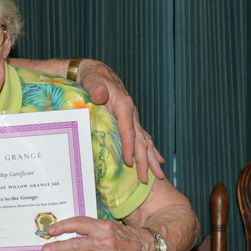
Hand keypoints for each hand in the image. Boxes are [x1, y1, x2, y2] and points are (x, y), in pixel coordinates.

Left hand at [41, 216, 156, 250]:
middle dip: (57, 248)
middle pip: (75, 245)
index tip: (50, 230)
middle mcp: (104, 242)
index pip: (79, 223)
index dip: (63, 226)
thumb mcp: (109, 226)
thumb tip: (67, 232)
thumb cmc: (124, 236)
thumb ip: (91, 229)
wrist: (148, 248)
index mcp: (103, 227)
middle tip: (44, 250)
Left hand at [75, 59, 164, 182]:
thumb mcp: (91, 81)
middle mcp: (131, 112)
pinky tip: (157, 160)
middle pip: (140, 139)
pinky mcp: (130, 120)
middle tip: (145, 178)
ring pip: (145, 140)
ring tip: (158, 175)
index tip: (129, 162)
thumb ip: (96, 89)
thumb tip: (100, 94)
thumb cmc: (92, 78)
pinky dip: (151, 149)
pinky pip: (143, 136)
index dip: (129, 146)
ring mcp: (133, 117)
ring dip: (151, 158)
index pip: (127, 129)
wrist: (97, 72)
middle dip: (144, 159)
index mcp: (123, 104)